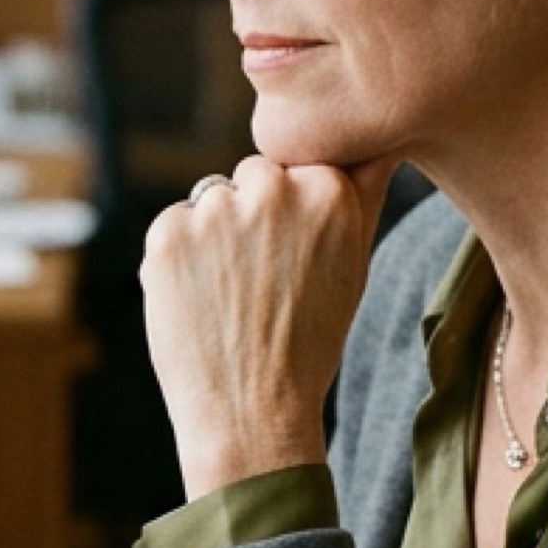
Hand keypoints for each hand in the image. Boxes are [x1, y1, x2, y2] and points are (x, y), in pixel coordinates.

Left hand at [143, 154, 398, 498]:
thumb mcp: (356, 260)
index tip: (298, 256)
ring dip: (215, 233)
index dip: (295, 213)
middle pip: (254, 174)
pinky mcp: (167, 232)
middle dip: (254, 214)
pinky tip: (201, 299)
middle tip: (263, 281)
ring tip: (233, 295)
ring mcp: (216, 209)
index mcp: (329, 188)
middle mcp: (273, 188)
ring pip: (212, 198)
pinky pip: (174, 223)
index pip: (300, 164)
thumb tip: (380, 136)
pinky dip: (179, 256)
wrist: (253, 411)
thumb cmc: (310, 340)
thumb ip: (363, 190)